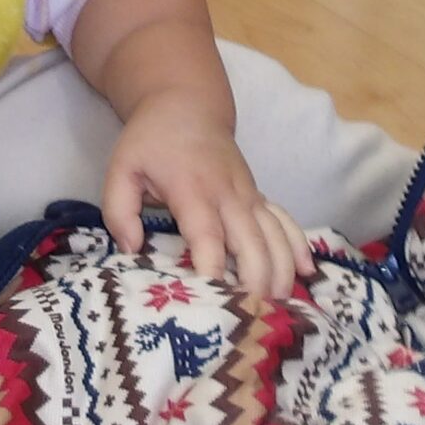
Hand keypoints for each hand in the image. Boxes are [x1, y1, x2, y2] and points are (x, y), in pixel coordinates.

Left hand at [102, 91, 313, 303]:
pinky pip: (286, 222)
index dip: (213, 270)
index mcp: (193, 191)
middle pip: (253, 245)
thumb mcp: (120, 169)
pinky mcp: (259, 196)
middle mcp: (229, 195)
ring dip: (280, 273)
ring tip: (277, 307)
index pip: (208, 238)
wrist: (186, 105)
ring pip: (276, 237)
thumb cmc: (150, 142)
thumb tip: (131, 250)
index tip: (211, 302)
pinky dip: (298, 247)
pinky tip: (306, 273)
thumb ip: (118, 211)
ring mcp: (249, 195)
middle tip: (248, 318)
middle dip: (255, 283)